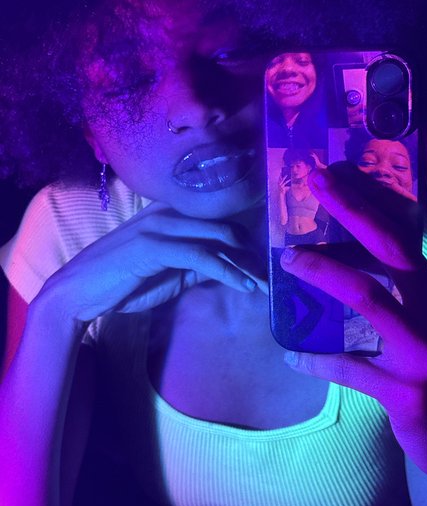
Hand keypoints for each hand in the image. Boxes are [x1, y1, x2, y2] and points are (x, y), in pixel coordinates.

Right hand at [37, 201, 259, 321]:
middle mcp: (167, 213)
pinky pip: (203, 256)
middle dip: (251, 253)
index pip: (217, 220)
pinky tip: (244, 286)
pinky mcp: (154, 246)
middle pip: (225, 227)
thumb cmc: (120, 283)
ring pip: (218, 239)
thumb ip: (194, 265)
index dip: (244, 240)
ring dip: (245, 265)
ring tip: (263, 284)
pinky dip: (228, 272)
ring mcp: (160, 226)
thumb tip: (225, 267)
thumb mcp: (166, 273)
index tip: (264, 262)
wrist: (78, 292)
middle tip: (269, 276)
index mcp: (168, 214)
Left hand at [280, 130, 426, 481]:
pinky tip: (292, 354)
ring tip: (290, 259)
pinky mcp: (411, 395)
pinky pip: (351, 369)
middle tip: (315, 179)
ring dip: (324, 272)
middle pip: (397, 247)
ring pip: (369, 298)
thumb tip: (377, 243)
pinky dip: (319, 360)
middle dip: (354, 208)